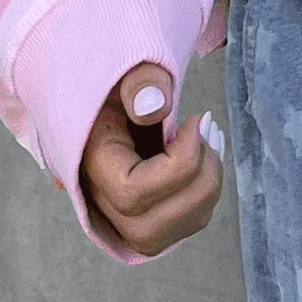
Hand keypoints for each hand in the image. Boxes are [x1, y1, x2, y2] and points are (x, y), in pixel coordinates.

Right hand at [79, 62, 225, 256]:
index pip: (132, 193)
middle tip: (210, 130)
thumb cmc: (124, 81)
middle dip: (198, 182)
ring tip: (212, 137)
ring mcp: (119, 218)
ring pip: (170, 233)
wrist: (116, 97)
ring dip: (208, 188)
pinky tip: (208, 154)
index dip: (178, 163)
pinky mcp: (146, 218)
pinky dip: (206, 194)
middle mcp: (98, 202)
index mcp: (88, 162)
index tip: (196, 120)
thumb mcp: (128, 67)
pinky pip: (184, 224)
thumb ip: (140, 81)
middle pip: (150, 228)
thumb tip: (155, 108)